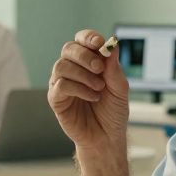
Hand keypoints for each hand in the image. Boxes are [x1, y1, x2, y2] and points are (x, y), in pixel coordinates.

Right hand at [49, 29, 129, 150]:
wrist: (107, 137)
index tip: (100, 43)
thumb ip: (114, 68)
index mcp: (88, 62)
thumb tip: (112, 44)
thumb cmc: (113, 112)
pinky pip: (60, 85)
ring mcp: (62, 83)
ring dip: (82, 74)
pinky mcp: (56, 99)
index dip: (88, 37)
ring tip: (99, 88)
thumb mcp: (120, 89)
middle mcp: (72, 69)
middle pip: (68, 48)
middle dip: (85, 55)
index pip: (82, 40)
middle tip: (100, 68)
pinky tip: (93, 97)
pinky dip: (79, 89)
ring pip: (61, 66)